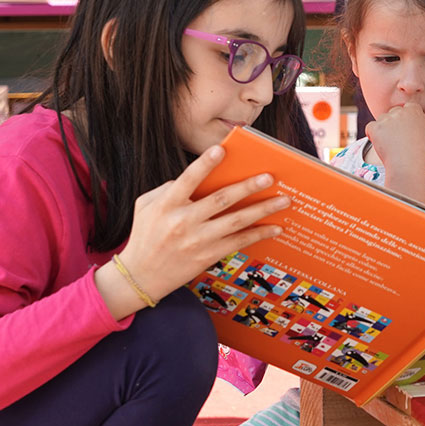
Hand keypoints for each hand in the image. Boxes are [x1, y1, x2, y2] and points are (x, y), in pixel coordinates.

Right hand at [99, 144, 288, 314]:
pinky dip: (259, 234)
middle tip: (270, 176)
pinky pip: (239, 242)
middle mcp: (183, 222)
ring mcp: (198, 240)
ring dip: (263, 209)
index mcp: (166, 205)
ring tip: (284, 200)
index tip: (222, 149)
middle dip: (248, 187)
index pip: (187, 180)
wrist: (140, 276)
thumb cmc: (145, 235)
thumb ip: (168, 189)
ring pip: (236, 221)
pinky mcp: (208, 255)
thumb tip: (199, 177)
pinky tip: (275, 228)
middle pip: (221, 199)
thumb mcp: (146, 206)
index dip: (204, 163)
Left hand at [365, 103, 424, 203]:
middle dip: (393, 123)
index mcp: (415, 111)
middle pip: (393, 112)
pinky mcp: (375, 126)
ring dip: (383, 129)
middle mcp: (400, 111)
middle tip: (397, 140)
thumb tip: (406, 123)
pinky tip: (382, 145)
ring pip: (381, 120)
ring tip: (391, 145)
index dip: (405, 118)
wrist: (408, 165)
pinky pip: (370, 127)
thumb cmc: (418, 155)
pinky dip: (373, 135)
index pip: (407, 107)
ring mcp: (387, 118)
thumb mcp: (423, 133)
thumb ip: (413, 124)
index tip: (406, 129)